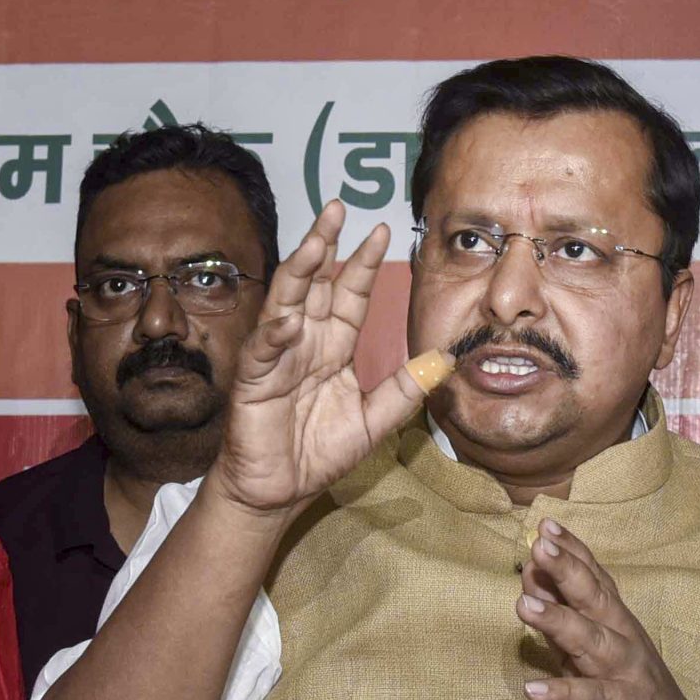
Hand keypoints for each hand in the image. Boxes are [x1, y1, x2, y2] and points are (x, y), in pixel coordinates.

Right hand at [208, 200, 440, 515]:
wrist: (279, 491)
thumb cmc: (317, 453)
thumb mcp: (374, 421)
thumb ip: (406, 391)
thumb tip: (445, 360)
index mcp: (332, 346)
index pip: (349, 294)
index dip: (362, 263)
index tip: (381, 230)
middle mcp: (304, 341)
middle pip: (315, 283)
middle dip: (325, 244)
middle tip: (338, 208)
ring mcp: (276, 357)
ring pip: (286, 302)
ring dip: (299, 271)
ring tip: (315, 241)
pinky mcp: (254, 382)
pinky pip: (265, 351)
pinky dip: (276, 334)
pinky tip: (290, 320)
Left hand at [517, 520, 699, 699]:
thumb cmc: (630, 698)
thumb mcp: (592, 656)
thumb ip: (564, 622)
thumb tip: (530, 583)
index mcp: (618, 624)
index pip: (596, 579)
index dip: (573, 552)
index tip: (545, 526)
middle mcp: (625, 641)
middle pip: (596, 599)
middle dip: (568, 571)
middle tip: (539, 547)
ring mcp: (628, 675)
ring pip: (594, 642)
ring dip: (559, 621)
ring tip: (523, 604)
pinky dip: (564, 693)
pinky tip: (532, 691)